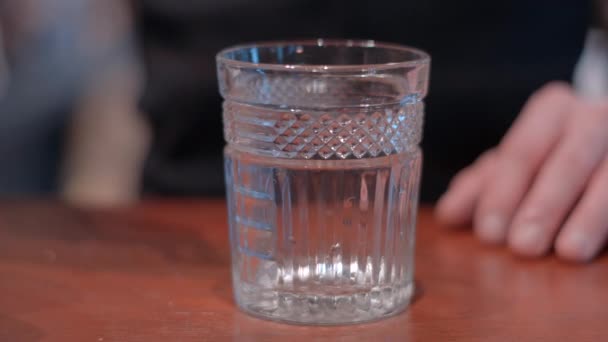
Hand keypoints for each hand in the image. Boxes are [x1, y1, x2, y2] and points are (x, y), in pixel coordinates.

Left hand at [437, 82, 607, 261]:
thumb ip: (483, 185)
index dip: (503, 194)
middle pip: (567, 161)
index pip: (521, 151)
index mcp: (552, 110)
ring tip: (568, 252)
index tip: (489, 233)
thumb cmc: (555, 151)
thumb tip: (449, 216)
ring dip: (590, 216)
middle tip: (522, 247)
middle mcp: (594, 115)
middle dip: (544, 205)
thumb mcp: (517, 162)